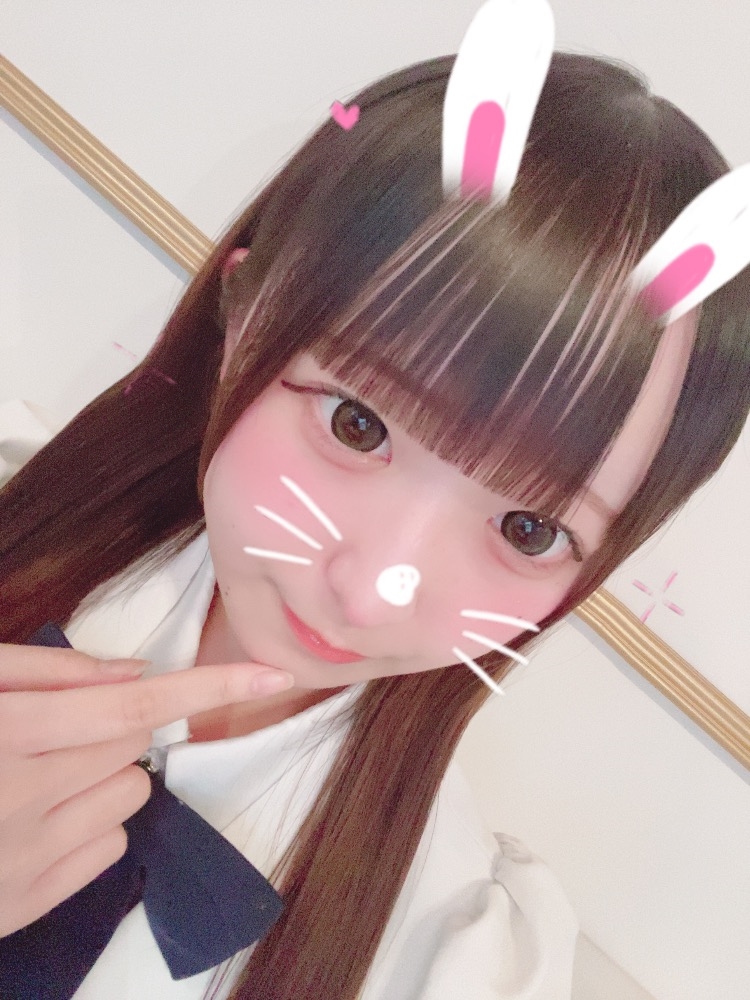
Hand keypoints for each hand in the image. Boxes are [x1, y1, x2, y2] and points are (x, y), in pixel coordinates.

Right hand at [0, 643, 292, 936]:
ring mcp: (26, 859)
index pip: (137, 703)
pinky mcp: (24, 901)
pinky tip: (29, 819)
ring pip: (130, 793)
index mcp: (9, 732)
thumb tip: (135, 674)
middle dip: (112, 723)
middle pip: (135, 743)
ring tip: (37, 773)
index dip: (213, 682)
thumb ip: (46, 673)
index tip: (276, 672)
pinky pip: (106, 844)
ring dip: (103, 772)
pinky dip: (86, 822)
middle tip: (54, 726)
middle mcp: (24, 798)